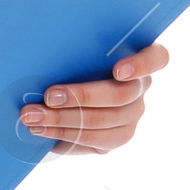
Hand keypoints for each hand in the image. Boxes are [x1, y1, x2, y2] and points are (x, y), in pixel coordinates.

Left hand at [19, 41, 169, 153]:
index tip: (117, 70)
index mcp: (140, 58)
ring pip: (102, 120)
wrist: (63, 95)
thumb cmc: (73, 62)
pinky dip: (62, 134)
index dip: (140, 65)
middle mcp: (140, 88)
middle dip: (80, 96)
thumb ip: (76, 50)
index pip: (157, 58)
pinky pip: (92, 140)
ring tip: (33, 116)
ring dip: (62, 119)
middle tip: (48, 96)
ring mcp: (132, 115)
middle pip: (121, 95)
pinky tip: (40, 129)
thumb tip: (45, 48)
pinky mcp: (117, 137)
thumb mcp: (78, 51)